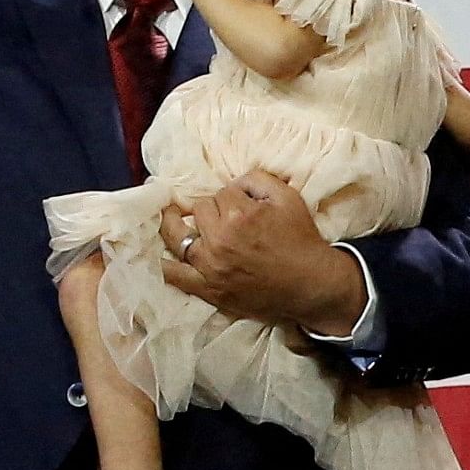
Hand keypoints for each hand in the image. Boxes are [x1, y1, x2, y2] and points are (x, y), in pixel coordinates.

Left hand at [161, 173, 364, 333]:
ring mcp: (211, 267)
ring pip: (178, 238)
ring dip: (173, 225)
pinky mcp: (210, 290)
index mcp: (239, 215)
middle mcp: (220, 240)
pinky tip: (158, 255)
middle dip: (210, 209)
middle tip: (222, 216)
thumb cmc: (301, 240)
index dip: (233, 196)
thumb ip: (258, 179)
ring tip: (170, 218)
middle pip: (199, 211)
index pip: (221, 193)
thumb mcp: (288, 198)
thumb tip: (234, 183)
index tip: (244, 205)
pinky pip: (176, 277)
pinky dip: (165, 265)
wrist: (312, 285)